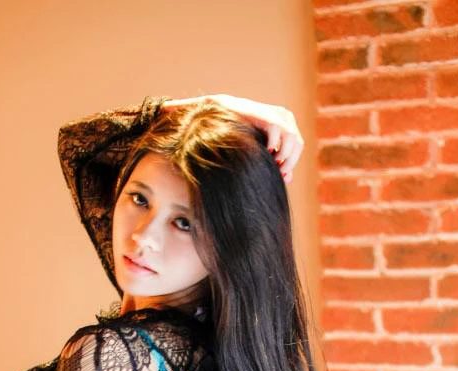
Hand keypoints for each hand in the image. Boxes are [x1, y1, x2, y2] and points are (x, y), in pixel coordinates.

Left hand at [162, 94, 303, 183]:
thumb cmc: (202, 118)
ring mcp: (275, 121)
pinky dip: (291, 162)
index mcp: (247, 109)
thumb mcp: (193, 113)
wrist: (214, 118)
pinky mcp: (280, 133)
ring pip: (295, 140)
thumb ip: (180, 110)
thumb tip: (162, 108)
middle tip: (277, 170)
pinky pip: (294, 147)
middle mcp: (265, 111)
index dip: (277, 142)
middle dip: (287, 153)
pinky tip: (281, 175)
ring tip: (278, 174)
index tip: (269, 157)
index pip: (275, 121)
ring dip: (290, 159)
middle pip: (290, 131)